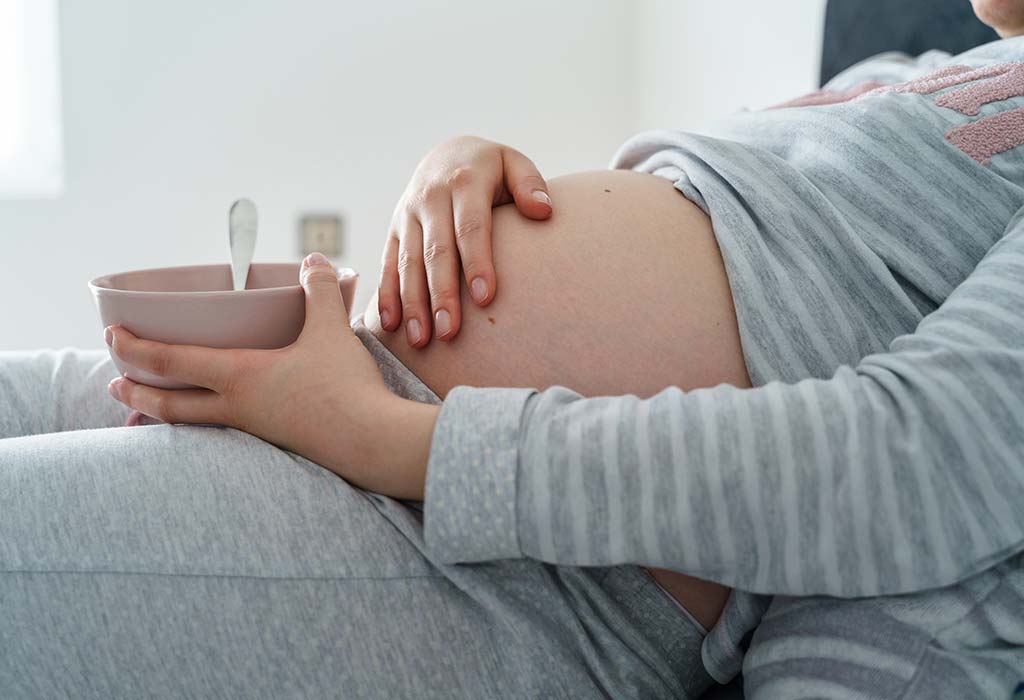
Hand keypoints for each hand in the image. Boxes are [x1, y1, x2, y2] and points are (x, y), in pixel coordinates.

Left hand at [105, 252, 440, 499]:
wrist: (372, 443)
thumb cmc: (345, 388)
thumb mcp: (332, 330)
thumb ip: (319, 291)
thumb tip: (312, 260)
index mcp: (240, 376)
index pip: (170, 361)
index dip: (134, 348)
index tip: (112, 335)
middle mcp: (237, 407)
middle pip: (169, 405)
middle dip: (136, 392)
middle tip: (114, 383)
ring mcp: (255, 431)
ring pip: (192, 425)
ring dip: (163, 413)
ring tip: (148, 406)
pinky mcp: (276, 444)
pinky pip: (224, 434)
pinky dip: (203, 425)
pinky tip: (216, 418)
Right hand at [379, 135, 552, 346]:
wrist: (447, 154)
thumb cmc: (491, 169)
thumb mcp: (514, 162)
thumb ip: (529, 184)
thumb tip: (543, 210)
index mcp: (464, 182)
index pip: (471, 227)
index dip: (477, 262)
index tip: (485, 298)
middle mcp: (431, 198)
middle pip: (435, 251)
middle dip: (441, 293)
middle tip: (449, 331)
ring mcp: (408, 215)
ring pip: (407, 263)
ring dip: (412, 302)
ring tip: (421, 339)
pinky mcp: (394, 230)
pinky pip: (388, 264)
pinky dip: (387, 295)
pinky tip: (392, 325)